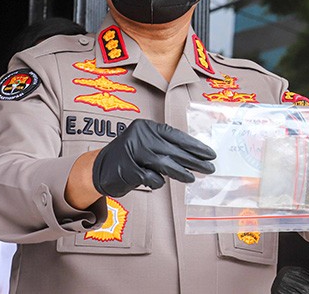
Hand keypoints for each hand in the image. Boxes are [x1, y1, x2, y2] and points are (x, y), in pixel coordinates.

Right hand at [92, 119, 215, 196]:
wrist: (98, 168)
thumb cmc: (129, 156)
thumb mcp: (146, 143)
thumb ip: (165, 146)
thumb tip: (195, 156)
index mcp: (146, 127)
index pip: (176, 135)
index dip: (195, 145)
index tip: (209, 154)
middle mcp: (140, 136)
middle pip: (174, 150)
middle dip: (194, 160)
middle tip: (209, 167)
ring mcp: (132, 152)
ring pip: (165, 164)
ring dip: (182, 172)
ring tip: (193, 178)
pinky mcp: (127, 170)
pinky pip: (151, 178)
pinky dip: (158, 181)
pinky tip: (161, 182)